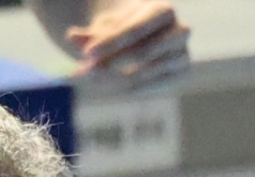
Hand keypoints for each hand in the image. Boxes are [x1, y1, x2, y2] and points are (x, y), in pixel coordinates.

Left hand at [67, 0, 189, 85]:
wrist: (145, 38)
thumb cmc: (123, 29)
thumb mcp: (105, 28)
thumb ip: (90, 34)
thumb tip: (72, 36)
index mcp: (163, 10)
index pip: (136, 29)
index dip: (111, 42)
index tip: (87, 53)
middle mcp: (180, 30)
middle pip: (144, 52)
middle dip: (113, 63)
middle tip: (87, 72)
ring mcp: (183, 54)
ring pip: (148, 72)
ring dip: (117, 79)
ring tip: (93, 78)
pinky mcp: (181, 74)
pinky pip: (155, 86)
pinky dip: (132, 88)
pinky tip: (112, 86)